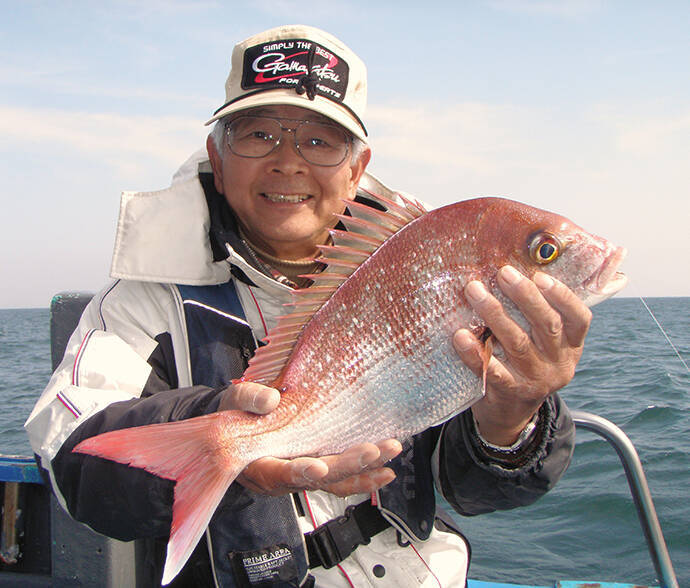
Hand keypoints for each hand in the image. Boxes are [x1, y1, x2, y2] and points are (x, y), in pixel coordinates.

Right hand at [219, 382, 402, 496]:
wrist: (234, 432)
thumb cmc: (232, 417)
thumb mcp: (232, 402)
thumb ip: (247, 399)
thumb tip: (271, 399)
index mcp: (259, 464)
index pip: (280, 473)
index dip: (299, 472)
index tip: (317, 467)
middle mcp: (285, 476)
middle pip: (320, 478)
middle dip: (349, 466)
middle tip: (374, 451)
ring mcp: (303, 474)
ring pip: (336, 481)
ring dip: (365, 470)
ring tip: (390, 455)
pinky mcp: (316, 468)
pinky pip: (341, 479)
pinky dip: (364, 475)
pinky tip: (385, 469)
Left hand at [453, 265, 591, 445]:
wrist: (512, 412)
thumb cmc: (524, 362)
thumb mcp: (542, 343)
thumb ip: (537, 314)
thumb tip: (513, 269)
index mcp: (571, 346)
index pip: (579, 319)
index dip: (563, 296)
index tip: (541, 276)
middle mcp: (558, 363)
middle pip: (546, 325)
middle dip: (524, 296)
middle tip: (503, 273)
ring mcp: (535, 379)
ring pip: (517, 343)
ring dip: (495, 313)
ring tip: (475, 291)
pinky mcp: (509, 392)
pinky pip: (491, 370)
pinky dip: (474, 352)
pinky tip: (460, 335)